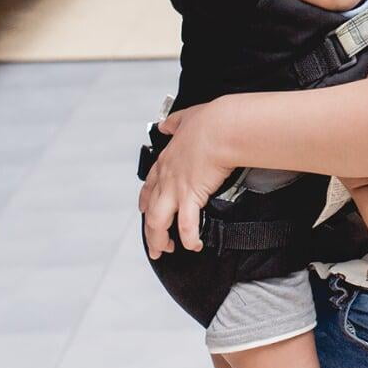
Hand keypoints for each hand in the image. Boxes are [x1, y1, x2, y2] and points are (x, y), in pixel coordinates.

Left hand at [138, 102, 231, 258]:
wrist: (224, 129)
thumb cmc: (211, 122)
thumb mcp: (185, 117)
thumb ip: (174, 122)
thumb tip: (166, 124)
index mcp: (166, 161)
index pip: (149, 186)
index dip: (145, 201)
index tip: (144, 209)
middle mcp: (167, 178)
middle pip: (150, 210)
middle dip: (150, 230)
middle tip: (155, 243)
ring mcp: (176, 188)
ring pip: (158, 222)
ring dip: (160, 239)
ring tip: (167, 250)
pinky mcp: (192, 196)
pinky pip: (187, 225)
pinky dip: (189, 238)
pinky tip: (193, 245)